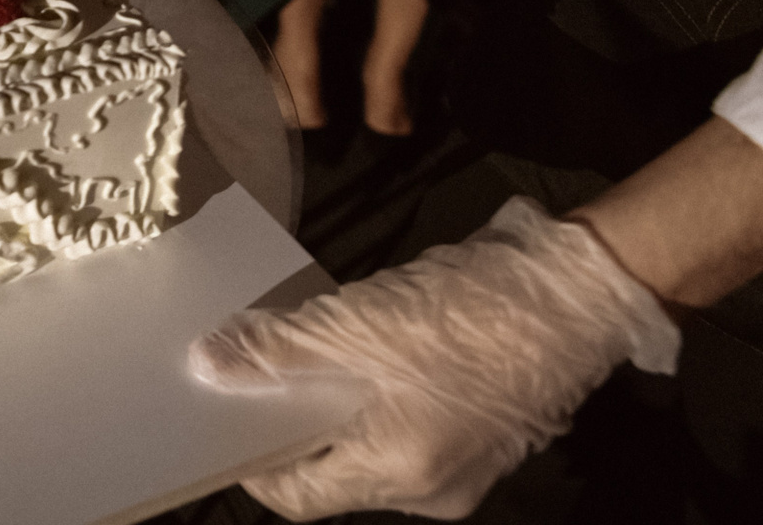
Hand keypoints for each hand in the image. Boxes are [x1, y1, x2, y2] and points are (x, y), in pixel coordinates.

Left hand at [191, 197, 679, 519]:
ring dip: (326, 397)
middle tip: (243, 368)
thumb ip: (277, 349)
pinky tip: (347, 341)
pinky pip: (403, 421)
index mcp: (400, 476)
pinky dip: (368, 390)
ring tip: (289, 345)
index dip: (250, 459)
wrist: (577, 287)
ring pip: (366, 440)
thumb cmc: (469, 315)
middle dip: (285, 417)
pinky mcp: (479, 427)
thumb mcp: (355, 324)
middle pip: (332, 469)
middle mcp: (432, 488)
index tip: (217, 411)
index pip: (298, 497)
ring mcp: (461, 461)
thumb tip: (208, 364)